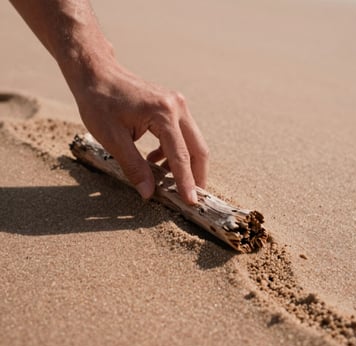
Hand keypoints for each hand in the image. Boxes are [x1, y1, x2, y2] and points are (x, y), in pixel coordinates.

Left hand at [68, 59, 208, 204]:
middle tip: (191, 196)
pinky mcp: (173, 106)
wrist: (97, 73)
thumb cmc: (100, 103)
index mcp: (163, 114)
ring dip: (185, 164)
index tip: (191, 202)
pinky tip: (155, 160)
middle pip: (198, 148)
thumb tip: (148, 192)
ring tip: (168, 181)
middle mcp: (177, 107)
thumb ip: (134, 166)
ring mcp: (178, 104)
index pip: (180, 156)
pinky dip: (174, 152)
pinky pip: (182, 135)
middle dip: (197, 175)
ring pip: (193, 142)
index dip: (186, 182)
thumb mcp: (112, 139)